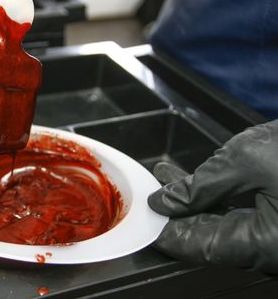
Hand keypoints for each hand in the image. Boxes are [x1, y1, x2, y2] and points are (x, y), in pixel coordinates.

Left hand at [148, 120, 277, 273]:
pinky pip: (244, 217)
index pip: (199, 247)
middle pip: (211, 238)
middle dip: (178, 214)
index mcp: (266, 244)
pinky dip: (219, 199)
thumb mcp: (248, 160)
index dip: (167, 231)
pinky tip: (199, 181)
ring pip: (226, 226)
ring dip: (195, 202)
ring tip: (167, 178)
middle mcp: (274, 249)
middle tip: (151, 194)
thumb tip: (167, 201)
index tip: (144, 218)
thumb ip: (201, 186)